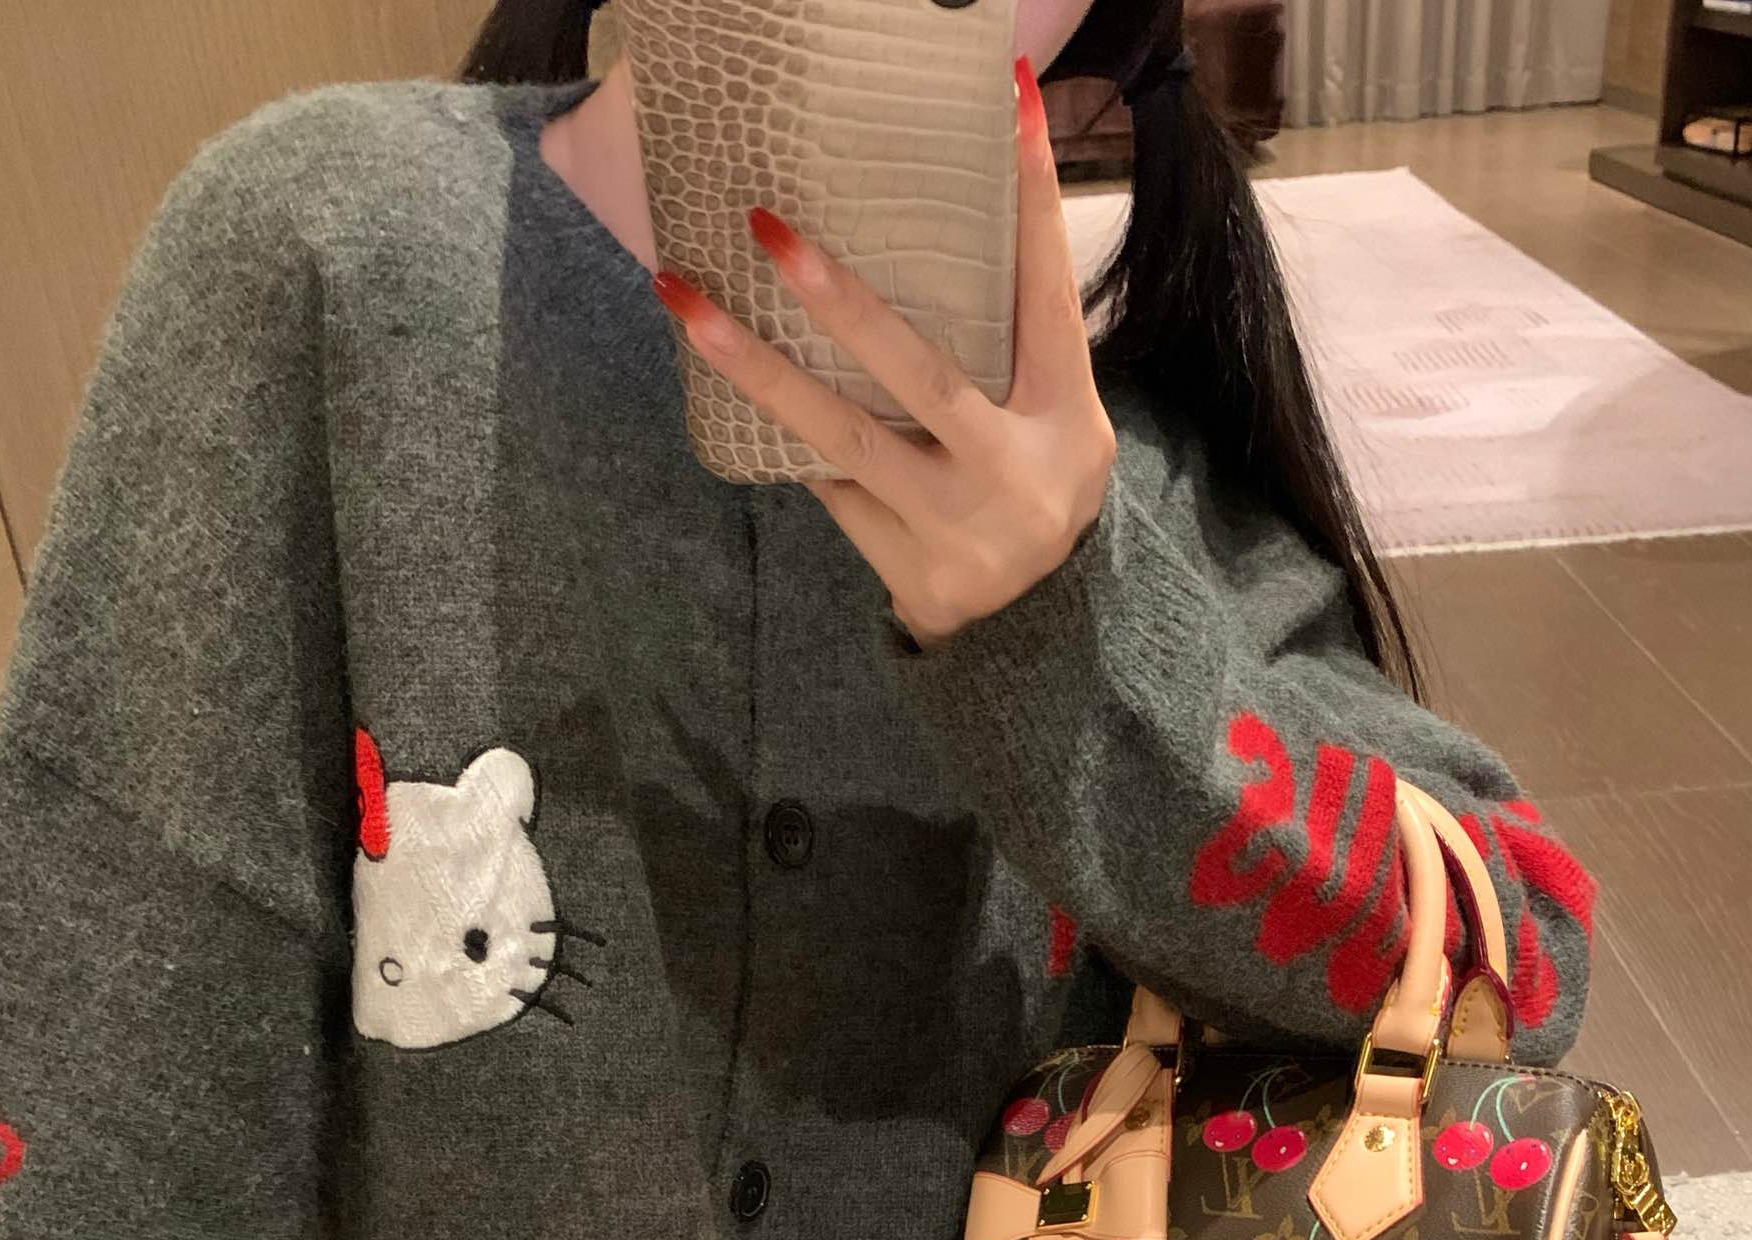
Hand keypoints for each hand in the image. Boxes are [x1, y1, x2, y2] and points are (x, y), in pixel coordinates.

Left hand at [647, 54, 1116, 651]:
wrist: (1032, 629)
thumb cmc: (1027, 486)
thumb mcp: (1048, 411)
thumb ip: (1007, 331)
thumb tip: (952, 201)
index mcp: (1065, 415)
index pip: (1047, 289)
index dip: (1030, 196)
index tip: (1012, 99)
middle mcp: (1016, 474)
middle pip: (921, 376)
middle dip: (842, 300)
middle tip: (768, 228)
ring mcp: (959, 530)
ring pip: (845, 439)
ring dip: (758, 371)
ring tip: (686, 305)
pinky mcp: (910, 570)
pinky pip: (831, 488)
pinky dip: (789, 438)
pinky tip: (729, 387)